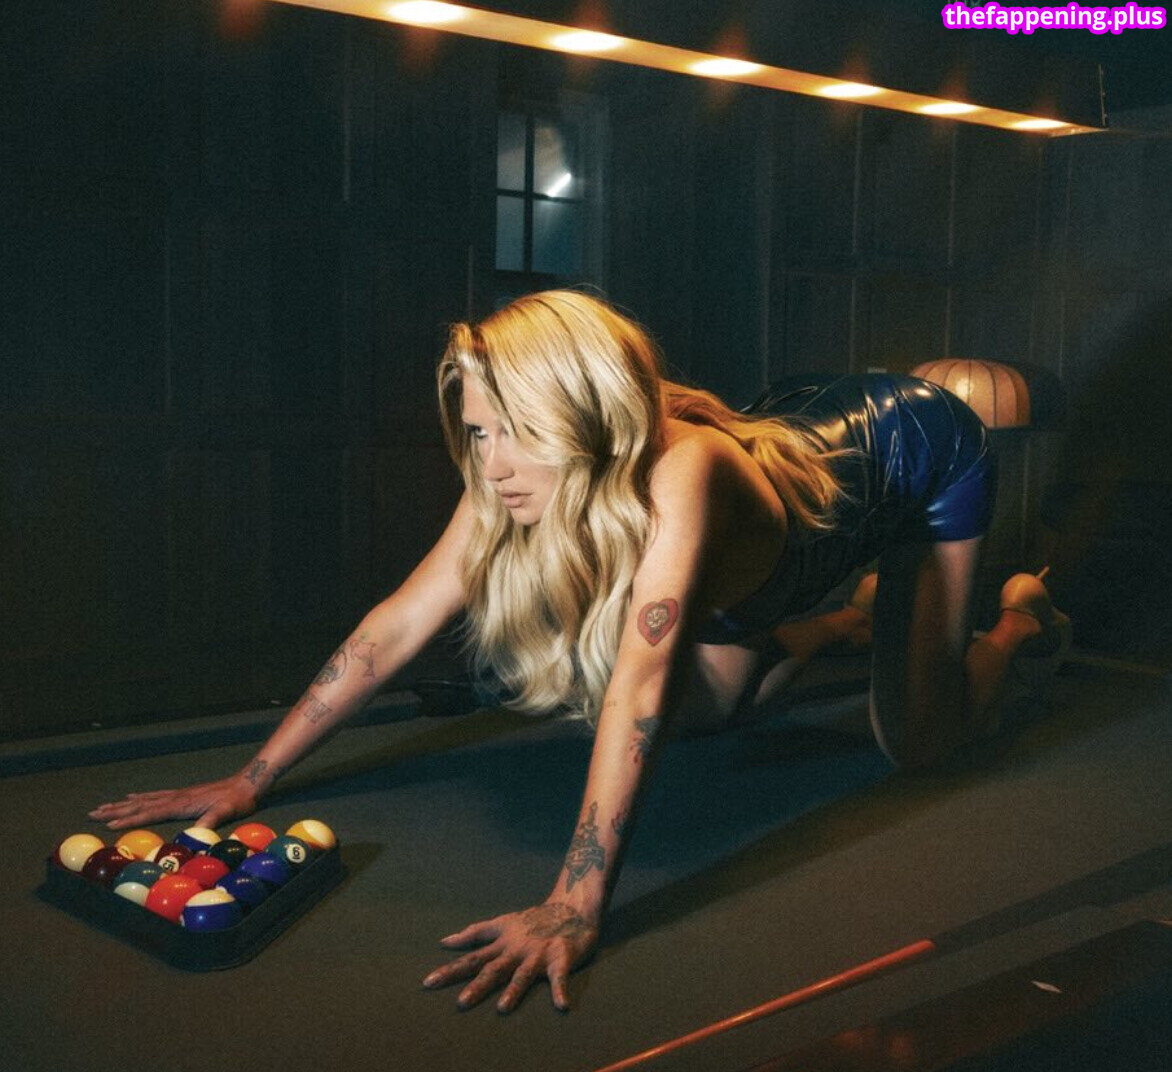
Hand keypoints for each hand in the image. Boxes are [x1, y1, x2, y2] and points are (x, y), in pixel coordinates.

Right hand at [88, 775, 258, 830]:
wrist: (247, 784)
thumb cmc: (237, 800)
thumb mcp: (226, 812)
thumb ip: (209, 822)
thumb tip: (193, 835)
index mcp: (181, 804)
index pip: (149, 813)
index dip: (129, 819)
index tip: (108, 825)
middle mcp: (175, 798)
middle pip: (139, 805)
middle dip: (116, 811)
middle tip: (92, 813)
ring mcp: (178, 795)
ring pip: (144, 800)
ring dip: (123, 804)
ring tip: (104, 806)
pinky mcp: (183, 795)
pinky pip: (155, 796)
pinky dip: (140, 798)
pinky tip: (132, 798)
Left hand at [422, 901, 598, 1012]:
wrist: (570, 908)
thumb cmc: (533, 920)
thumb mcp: (502, 923)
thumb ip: (475, 933)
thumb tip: (444, 941)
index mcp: (502, 941)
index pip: (472, 956)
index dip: (451, 969)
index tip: (429, 983)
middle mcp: (516, 948)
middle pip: (493, 968)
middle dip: (477, 986)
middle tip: (461, 1003)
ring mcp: (538, 953)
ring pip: (523, 974)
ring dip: (514, 991)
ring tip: (503, 1008)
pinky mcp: (561, 957)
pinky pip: (560, 977)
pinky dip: (560, 991)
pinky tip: (561, 1006)